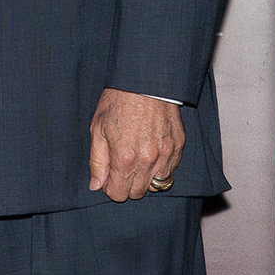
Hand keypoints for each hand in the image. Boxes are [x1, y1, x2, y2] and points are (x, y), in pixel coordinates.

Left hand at [87, 88, 184, 202]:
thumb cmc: (117, 101)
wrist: (144, 80)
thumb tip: (96, 185)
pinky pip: (170, 170)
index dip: (111, 188)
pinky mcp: (179, 146)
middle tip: (122, 166)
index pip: (119, 195)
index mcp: (125, 158)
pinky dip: (161, 167)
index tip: (109, 177)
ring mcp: (166, 154)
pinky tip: (151, 152)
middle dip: (127, 184)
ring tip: (137, 158)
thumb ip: (97, 161)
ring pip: (157, 185)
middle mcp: (148, 160)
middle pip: (138, 193)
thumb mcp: (97, 128)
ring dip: (145, 177)